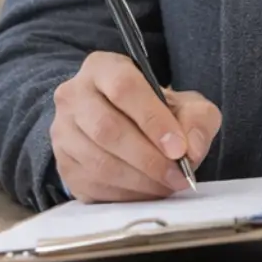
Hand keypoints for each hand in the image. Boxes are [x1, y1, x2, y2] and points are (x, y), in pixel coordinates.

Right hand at [50, 50, 221, 201]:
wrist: (123, 125)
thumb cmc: (154, 112)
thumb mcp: (184, 104)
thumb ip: (198, 119)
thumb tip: (193, 150)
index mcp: (102, 68)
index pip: (123, 88)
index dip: (153, 120)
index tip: (179, 148)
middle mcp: (74, 95)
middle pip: (107, 129)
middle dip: (148, 158)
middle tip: (178, 175)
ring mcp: (63, 131)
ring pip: (99, 161)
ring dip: (139, 181)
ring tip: (166, 185)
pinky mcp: (63, 164)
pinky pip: (93, 184)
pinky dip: (125, 194)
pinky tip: (146, 192)